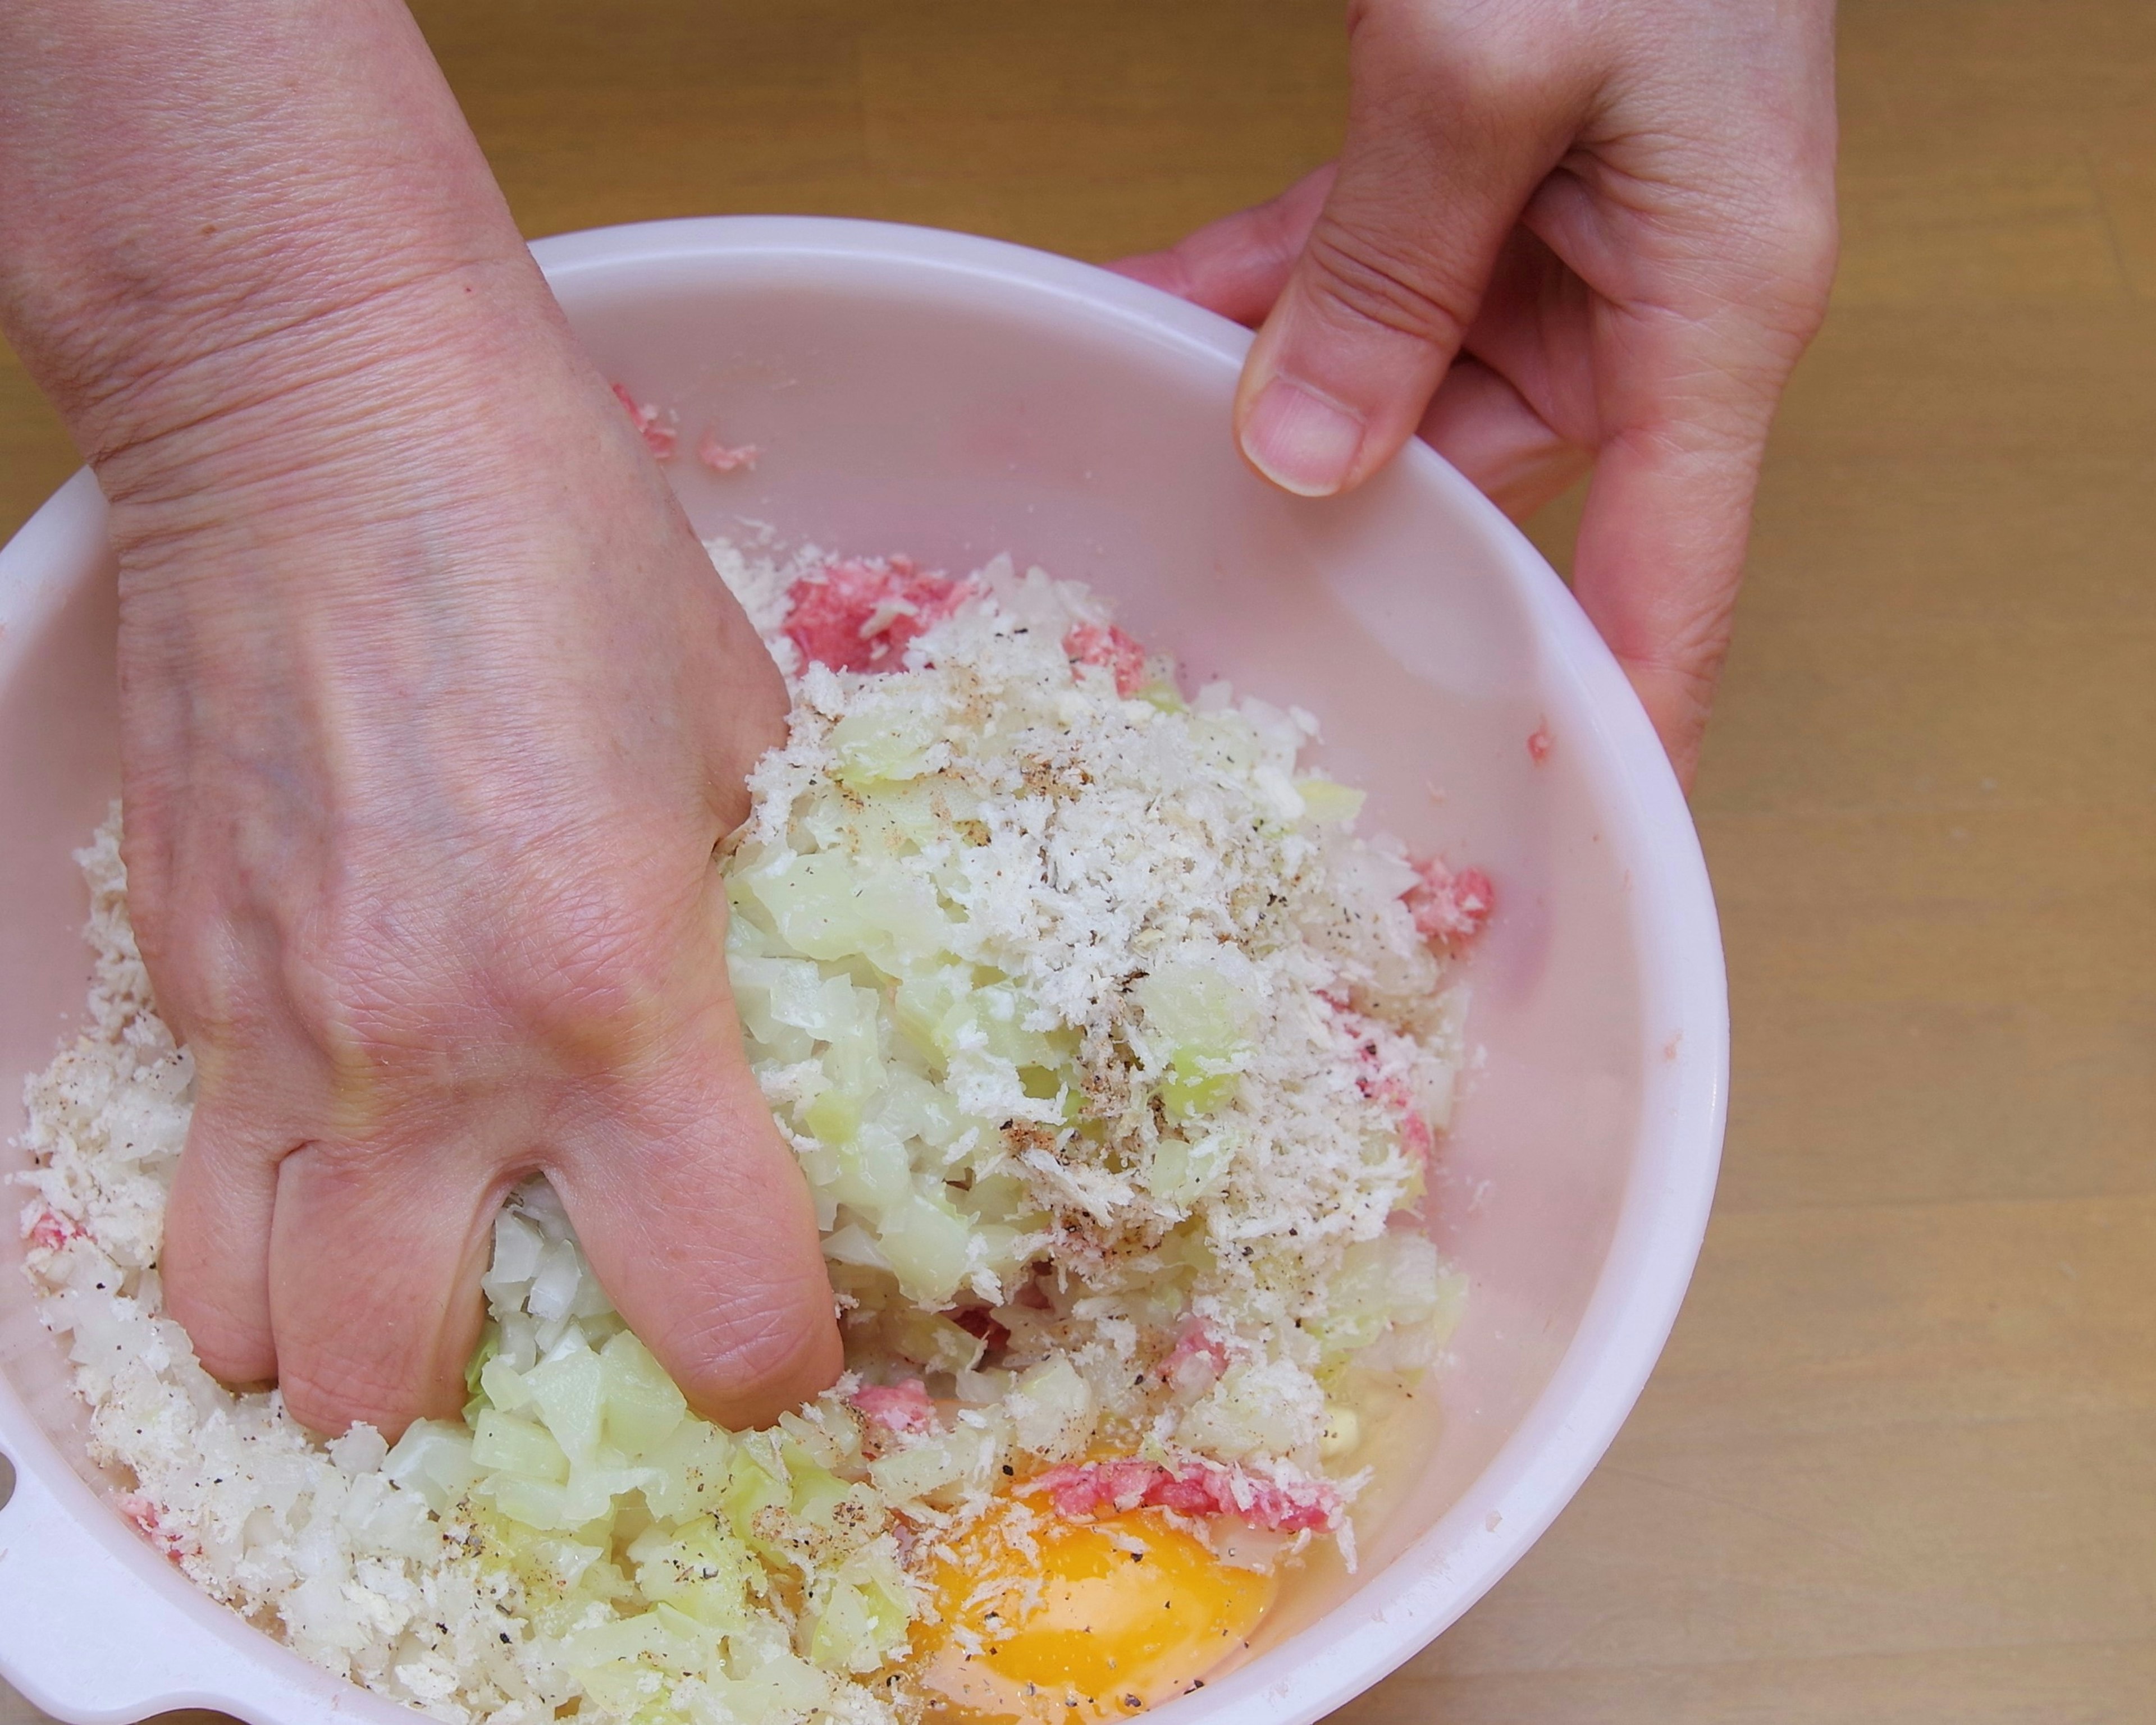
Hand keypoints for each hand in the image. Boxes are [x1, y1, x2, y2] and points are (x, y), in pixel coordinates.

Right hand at [113, 283, 838, 1436]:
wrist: (318, 407)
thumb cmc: (553, 537)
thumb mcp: (733, 727)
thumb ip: (749, 889)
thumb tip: (756, 970)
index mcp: (615, 997)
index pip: (713, 1308)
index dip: (765, 1364)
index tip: (775, 1342)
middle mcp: (422, 1059)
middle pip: (387, 1388)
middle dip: (470, 1387)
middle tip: (538, 1309)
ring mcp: (264, 1029)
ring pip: (237, 1327)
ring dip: (320, 1326)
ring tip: (394, 1249)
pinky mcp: (165, 969)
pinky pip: (181, 1165)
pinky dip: (246, 1195)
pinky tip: (324, 1111)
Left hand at [1112, 0, 1837, 783]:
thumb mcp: (1494, 71)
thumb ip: (1388, 272)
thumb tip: (1301, 455)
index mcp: (1710, 316)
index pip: (1671, 585)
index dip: (1616, 727)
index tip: (1558, 851)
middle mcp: (1642, 308)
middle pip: (1488, 488)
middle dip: (1343, 526)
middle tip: (1211, 609)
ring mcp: (1558, 248)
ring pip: (1398, 381)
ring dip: (1268, 396)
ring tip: (1132, 427)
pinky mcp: (1486, 182)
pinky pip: (1360, 272)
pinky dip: (1260, 293)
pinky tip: (1145, 316)